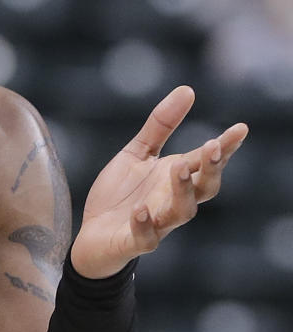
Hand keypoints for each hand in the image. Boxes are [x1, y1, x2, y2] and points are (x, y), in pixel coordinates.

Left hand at [71, 86, 247, 277]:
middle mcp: (172, 200)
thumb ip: (160, 126)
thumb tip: (188, 89)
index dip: (224, 146)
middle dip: (211, 169)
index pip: (206, 161)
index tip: (240, 128)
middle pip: (205, 188)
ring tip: (177, 166)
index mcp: (176, 178)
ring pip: (182, 211)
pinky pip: (146, 238)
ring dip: (183, 190)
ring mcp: (157, 223)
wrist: (92, 236)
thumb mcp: (137, 153)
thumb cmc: (120, 195)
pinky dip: (145, 225)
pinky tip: (140, 210)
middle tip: (212, 146)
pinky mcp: (134, 242)